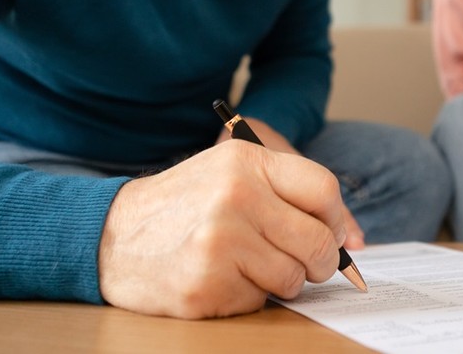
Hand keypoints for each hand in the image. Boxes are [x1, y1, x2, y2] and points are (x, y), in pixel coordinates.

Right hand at [98, 141, 346, 317]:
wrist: (113, 237)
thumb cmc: (183, 206)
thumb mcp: (228, 173)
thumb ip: (284, 192)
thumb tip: (348, 238)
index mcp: (245, 161)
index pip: (323, 189)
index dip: (336, 220)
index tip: (332, 235)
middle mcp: (236, 196)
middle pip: (317, 242)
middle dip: (317, 262)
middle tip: (300, 263)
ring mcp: (221, 241)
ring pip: (293, 278)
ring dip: (279, 281)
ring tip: (246, 265)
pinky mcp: (208, 283)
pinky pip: (259, 301)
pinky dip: (246, 296)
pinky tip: (220, 278)